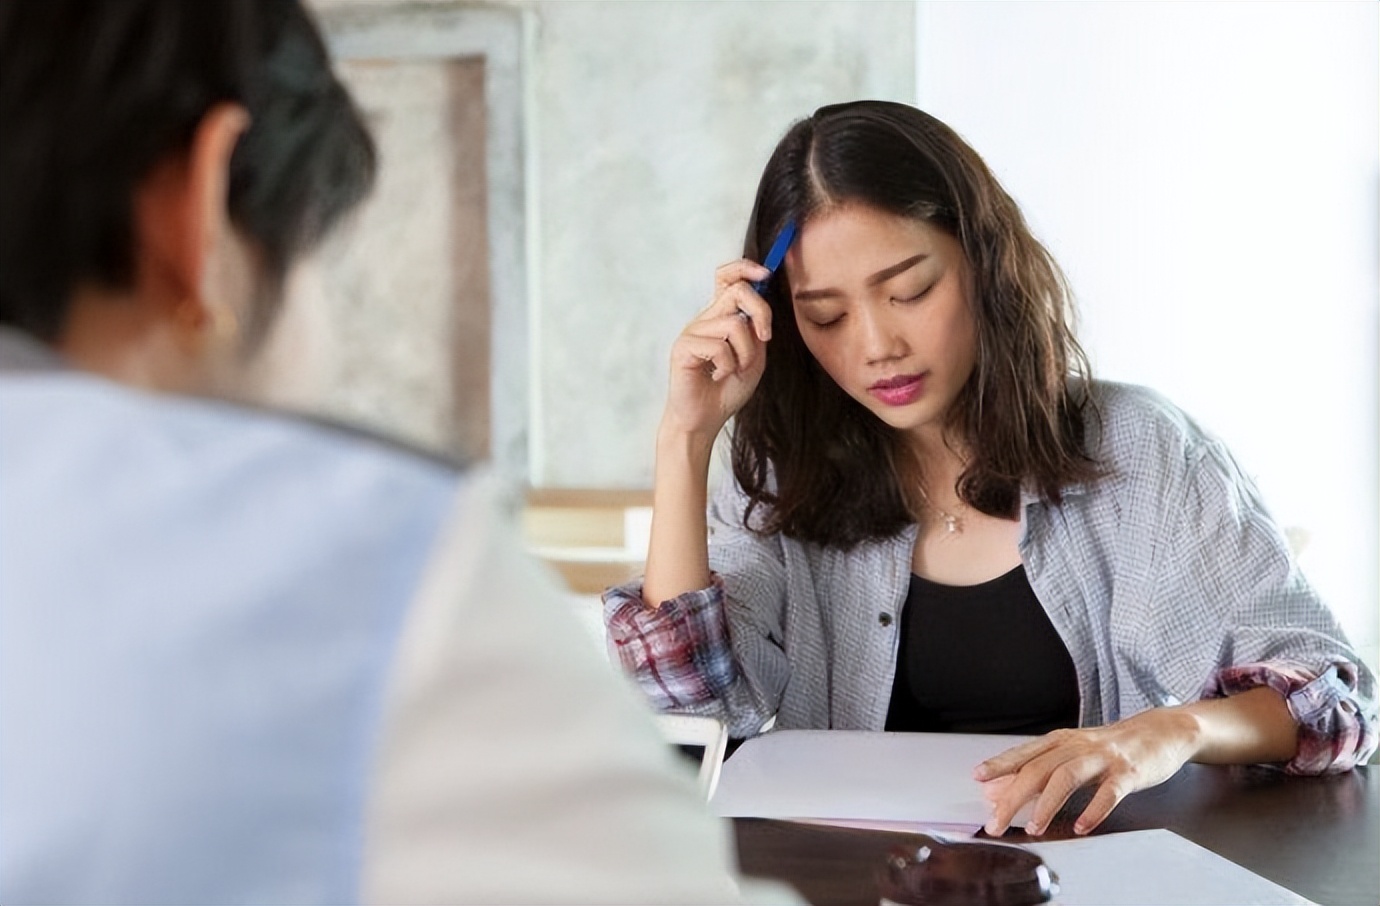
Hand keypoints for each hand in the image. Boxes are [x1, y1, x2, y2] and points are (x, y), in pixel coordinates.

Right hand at [661, 259, 773, 440]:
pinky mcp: (683, 347)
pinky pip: (719, 346)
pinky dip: (727, 365)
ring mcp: (692, 331)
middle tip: (765, 338)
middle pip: (737, 290)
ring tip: (735, 370)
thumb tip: (761, 308)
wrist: (704, 420)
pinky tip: (718, 376)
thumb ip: (757, 332)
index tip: (765, 274)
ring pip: (734, 324)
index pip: (727, 277)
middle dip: (761, 311)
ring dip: (745, 353)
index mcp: (721, 317)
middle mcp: (705, 319)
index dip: (745, 268)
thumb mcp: (754, 358)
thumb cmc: (726, 390)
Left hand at [974, 708, 1200, 835]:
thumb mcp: (1074, 752)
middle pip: (1038, 768)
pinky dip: (1093, 810)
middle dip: (1013, 797)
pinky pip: (1108, 792)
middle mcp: (1078, 746)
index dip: (1000, 764)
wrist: (1161, 732)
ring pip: (1067, 777)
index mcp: (1062, 741)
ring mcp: (1103, 758)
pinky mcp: (1128, 773)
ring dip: (1047, 804)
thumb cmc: (1112, 746)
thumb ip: (1043, 769)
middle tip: (996, 822)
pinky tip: (1081, 826)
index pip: (1024, 752)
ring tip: (1034, 827)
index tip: (978, 777)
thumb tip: (1003, 788)